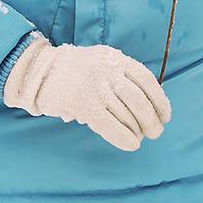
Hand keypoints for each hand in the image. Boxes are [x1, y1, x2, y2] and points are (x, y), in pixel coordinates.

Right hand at [1, 35, 171, 150]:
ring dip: (138, 130)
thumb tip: (145, 106)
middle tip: (156, 133)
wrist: (37, 70)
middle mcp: (107, 70)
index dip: (159, 100)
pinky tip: (130, 144)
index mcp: (114, 58)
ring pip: (125, 113)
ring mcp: (95, 86)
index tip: (166, 115)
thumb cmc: (72, 71)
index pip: (146, 80)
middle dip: (151, 119)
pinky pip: (109, 124)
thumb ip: (119, 77)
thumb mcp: (99, 62)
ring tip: (141, 138)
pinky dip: (123, 137)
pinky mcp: (82, 103)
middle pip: (138, 99)